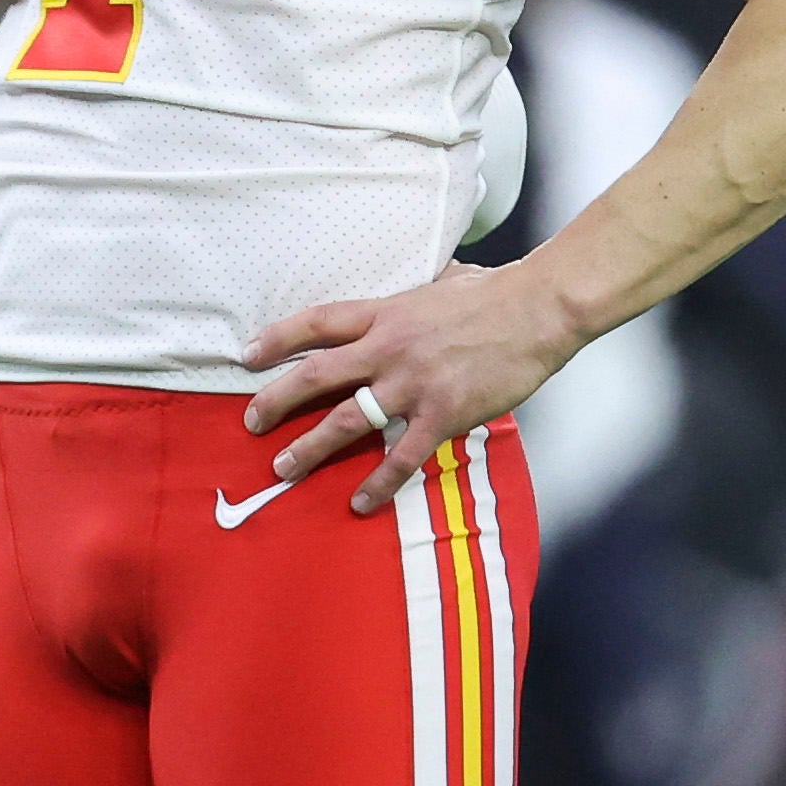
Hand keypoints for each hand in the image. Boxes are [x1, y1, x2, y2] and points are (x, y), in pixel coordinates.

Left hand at [237, 262, 586, 513]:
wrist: (537, 310)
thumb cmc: (495, 292)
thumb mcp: (443, 282)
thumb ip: (421, 292)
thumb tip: (432, 283)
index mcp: (386, 313)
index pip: (317, 323)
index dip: (277, 339)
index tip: (247, 355)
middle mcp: (388, 348)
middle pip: (317, 375)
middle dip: (277, 401)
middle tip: (251, 422)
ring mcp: (413, 384)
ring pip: (347, 420)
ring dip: (311, 447)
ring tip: (284, 469)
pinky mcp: (442, 415)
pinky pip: (400, 457)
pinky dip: (378, 484)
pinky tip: (359, 503)